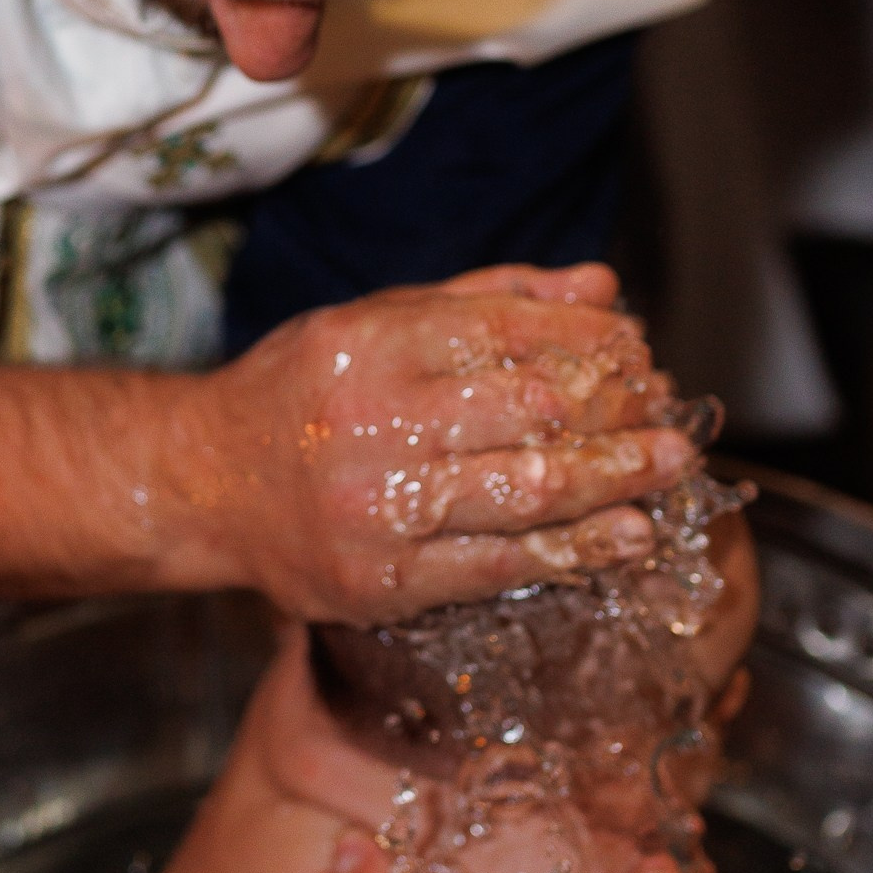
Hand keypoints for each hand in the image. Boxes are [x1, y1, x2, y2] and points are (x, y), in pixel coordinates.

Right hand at [176, 262, 697, 620]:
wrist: (203, 486)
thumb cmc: (298, 395)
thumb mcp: (376, 320)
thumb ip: (488, 300)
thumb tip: (603, 288)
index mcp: (370, 345)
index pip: (511, 333)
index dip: (591, 340)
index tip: (638, 349)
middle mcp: (373, 423)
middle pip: (533, 412)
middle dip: (618, 410)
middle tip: (668, 412)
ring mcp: (378, 510)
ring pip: (529, 491)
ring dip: (616, 479)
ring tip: (668, 467)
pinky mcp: (384, 583)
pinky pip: (501, 565)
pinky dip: (575, 551)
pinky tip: (625, 536)